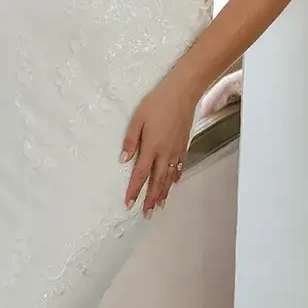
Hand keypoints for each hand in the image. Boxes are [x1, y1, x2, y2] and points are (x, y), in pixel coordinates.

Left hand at [120, 75, 199, 214]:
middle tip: (146, 213)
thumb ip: (130, 140)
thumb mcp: (138, 119)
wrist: (182, 93)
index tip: (129, 204)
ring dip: (164, 193)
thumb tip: (123, 160)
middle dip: (150, 199)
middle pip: (157, 181)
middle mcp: (165, 153)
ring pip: (169, 177)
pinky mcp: (184, 145)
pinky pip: (179, 166)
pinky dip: (176, 177)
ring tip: (159, 206)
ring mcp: (176, 151)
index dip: (134, 191)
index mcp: (151, 148)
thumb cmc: (157, 103)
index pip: (140, 175)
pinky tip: (174, 183)